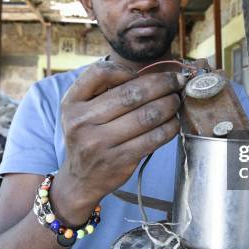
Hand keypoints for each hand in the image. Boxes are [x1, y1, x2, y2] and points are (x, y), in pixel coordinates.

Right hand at [52, 61, 185, 224]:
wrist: (81, 179)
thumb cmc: (89, 136)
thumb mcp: (82, 110)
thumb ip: (103, 89)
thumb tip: (148, 75)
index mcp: (72, 103)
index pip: (99, 73)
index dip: (124, 69)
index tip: (140, 74)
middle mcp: (82, 122)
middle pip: (131, 93)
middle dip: (162, 83)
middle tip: (177, 81)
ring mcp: (100, 143)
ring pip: (147, 115)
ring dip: (169, 104)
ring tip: (176, 100)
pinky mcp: (120, 160)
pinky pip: (153, 138)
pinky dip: (169, 127)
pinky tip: (174, 122)